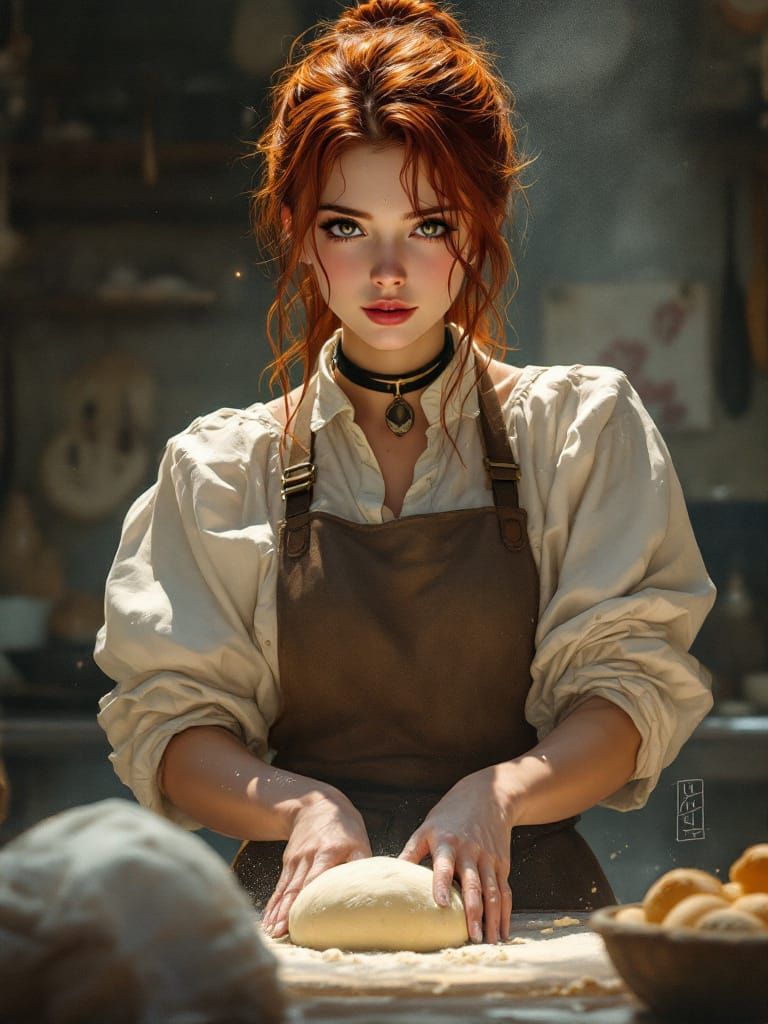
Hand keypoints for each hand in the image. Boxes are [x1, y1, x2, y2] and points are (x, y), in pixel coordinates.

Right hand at [261, 786, 371, 937]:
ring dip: (277, 912)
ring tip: (271, 932)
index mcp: (327, 852)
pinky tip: (267, 920)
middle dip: (286, 912)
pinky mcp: (288, 865)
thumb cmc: (344, 828)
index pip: (315, 879)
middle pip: (295, 888)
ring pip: (285, 890)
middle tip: (279, 934)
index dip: (307, 900)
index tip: (302, 920)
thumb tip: (373, 891)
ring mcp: (295, 861)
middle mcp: (308, 858)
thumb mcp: (359, 842)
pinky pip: (280, 887)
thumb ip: (363, 866)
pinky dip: (273, 905)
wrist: (316, 805)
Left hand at [398, 769, 514, 943]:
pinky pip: (505, 891)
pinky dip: (505, 913)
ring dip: (492, 918)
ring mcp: (489, 859)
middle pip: (473, 884)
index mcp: (447, 842)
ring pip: (493, 891)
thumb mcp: (426, 828)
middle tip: (472, 937)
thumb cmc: (449, 817)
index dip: (442, 884)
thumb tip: (389, 876)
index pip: (444, 866)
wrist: (488, 797)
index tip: (440, 905)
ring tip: (489, 941)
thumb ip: (410, 853)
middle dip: (473, 911)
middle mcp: (470, 851)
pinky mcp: (502, 864)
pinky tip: (502, 932)